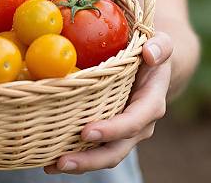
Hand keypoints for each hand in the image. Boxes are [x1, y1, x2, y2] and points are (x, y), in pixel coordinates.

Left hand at [44, 31, 172, 174]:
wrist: (152, 64)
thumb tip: (150, 54)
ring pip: (103, 154)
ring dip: (79, 163)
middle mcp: (138, 124)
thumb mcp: (161, 44)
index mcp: (150, 104)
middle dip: (90, 159)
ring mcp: (123, 131)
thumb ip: (160, 47)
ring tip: (50, 165)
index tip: (87, 132)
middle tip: (62, 161)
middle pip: (116, 150)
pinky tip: (49, 159)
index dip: (112, 130)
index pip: (133, 122)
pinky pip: (93, 147)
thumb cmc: (151, 51)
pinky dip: (73, 153)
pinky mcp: (109, 130)